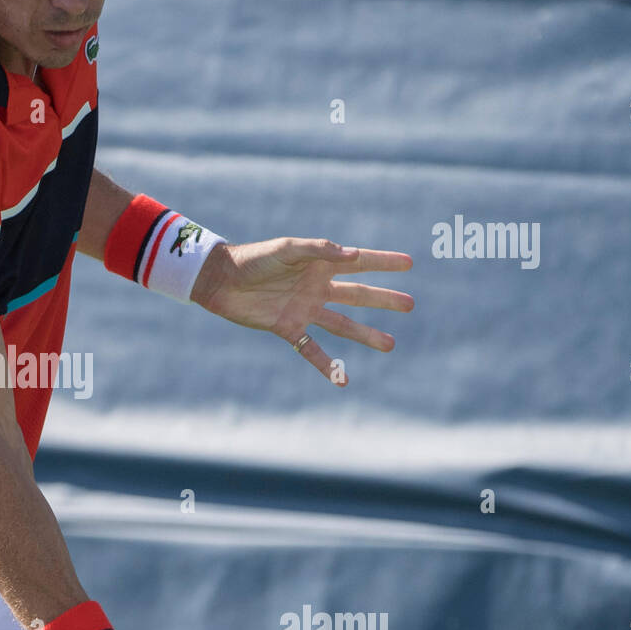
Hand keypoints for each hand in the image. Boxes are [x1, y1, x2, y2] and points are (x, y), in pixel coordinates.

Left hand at [190, 238, 413, 385]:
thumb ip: (318, 250)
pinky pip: (311, 349)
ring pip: (342, 324)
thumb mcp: (286, 248)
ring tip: (391, 345)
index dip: (383, 262)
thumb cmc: (253, 258)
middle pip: (357, 295)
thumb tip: (353, 256)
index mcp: (319, 264)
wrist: (220, 280)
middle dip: (384, 299)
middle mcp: (316, 288)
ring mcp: (304, 309)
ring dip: (366, 334)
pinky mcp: (288, 328)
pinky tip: (343, 381)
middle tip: (410, 305)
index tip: (409, 263)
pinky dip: (327, 365)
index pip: (359, 263)